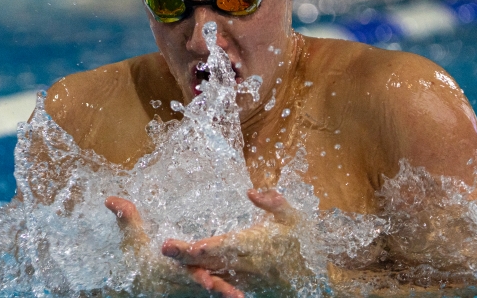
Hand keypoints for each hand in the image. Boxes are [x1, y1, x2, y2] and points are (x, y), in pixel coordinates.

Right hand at [105, 196, 244, 297]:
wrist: (131, 282)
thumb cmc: (132, 256)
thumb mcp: (128, 236)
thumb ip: (125, 217)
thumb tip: (110, 199)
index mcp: (162, 268)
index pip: (179, 272)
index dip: (193, 276)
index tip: (207, 281)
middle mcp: (174, 281)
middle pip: (197, 285)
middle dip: (214, 289)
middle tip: (233, 293)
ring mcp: (183, 288)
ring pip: (205, 291)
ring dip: (222, 294)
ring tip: (239, 297)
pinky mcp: (190, 290)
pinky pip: (208, 292)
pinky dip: (222, 293)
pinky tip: (239, 294)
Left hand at [160, 189, 305, 290]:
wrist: (312, 277)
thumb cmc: (303, 242)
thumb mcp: (294, 217)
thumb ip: (273, 203)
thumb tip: (251, 191)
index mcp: (258, 244)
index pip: (230, 245)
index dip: (211, 246)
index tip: (193, 245)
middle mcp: (248, 263)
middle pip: (213, 260)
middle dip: (187, 255)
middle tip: (164, 248)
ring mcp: (243, 277)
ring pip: (212, 272)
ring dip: (189, 266)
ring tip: (169, 257)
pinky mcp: (242, 285)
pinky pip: (220, 282)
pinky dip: (203, 278)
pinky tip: (186, 273)